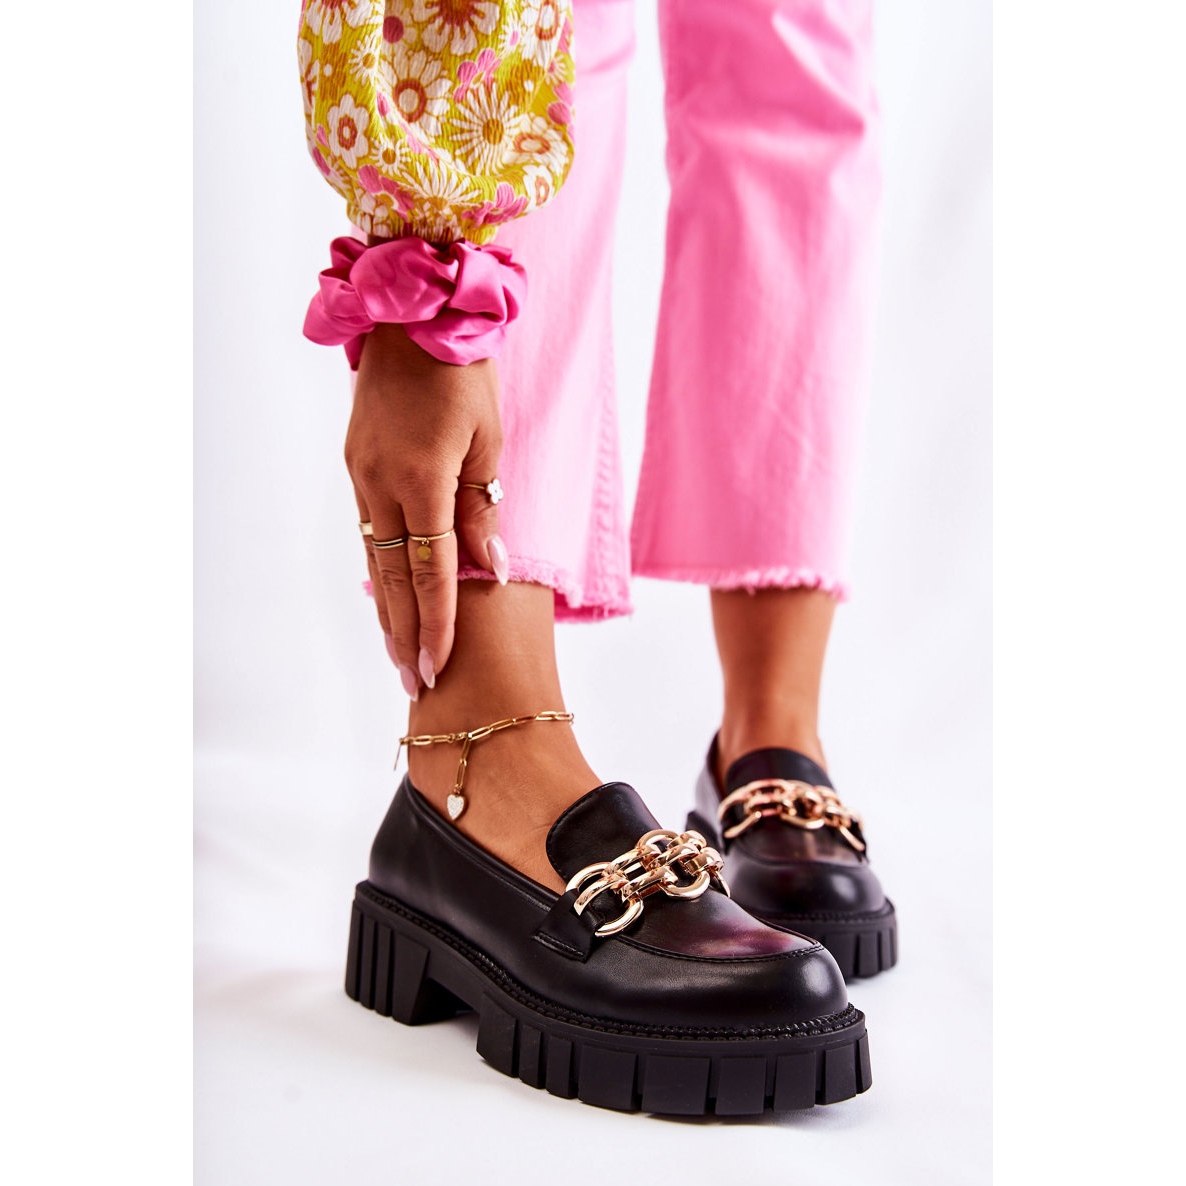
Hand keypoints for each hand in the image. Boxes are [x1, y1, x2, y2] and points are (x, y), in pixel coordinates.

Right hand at [346, 323, 507, 694]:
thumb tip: (489, 571)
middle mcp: (381, 484)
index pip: (430, 571)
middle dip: (405, 633)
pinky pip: (367, 529)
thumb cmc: (464, 375)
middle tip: (413, 681)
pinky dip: (377, 568)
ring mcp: (361, 474)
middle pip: (393, 578)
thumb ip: (482, 511)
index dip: (436, 624)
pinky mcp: (354, 464)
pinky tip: (386, 596)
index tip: (436, 666)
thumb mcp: (489, 443)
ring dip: (387, 608)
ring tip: (397, 652)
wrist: (413, 316)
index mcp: (422, 480)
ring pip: (373, 558)